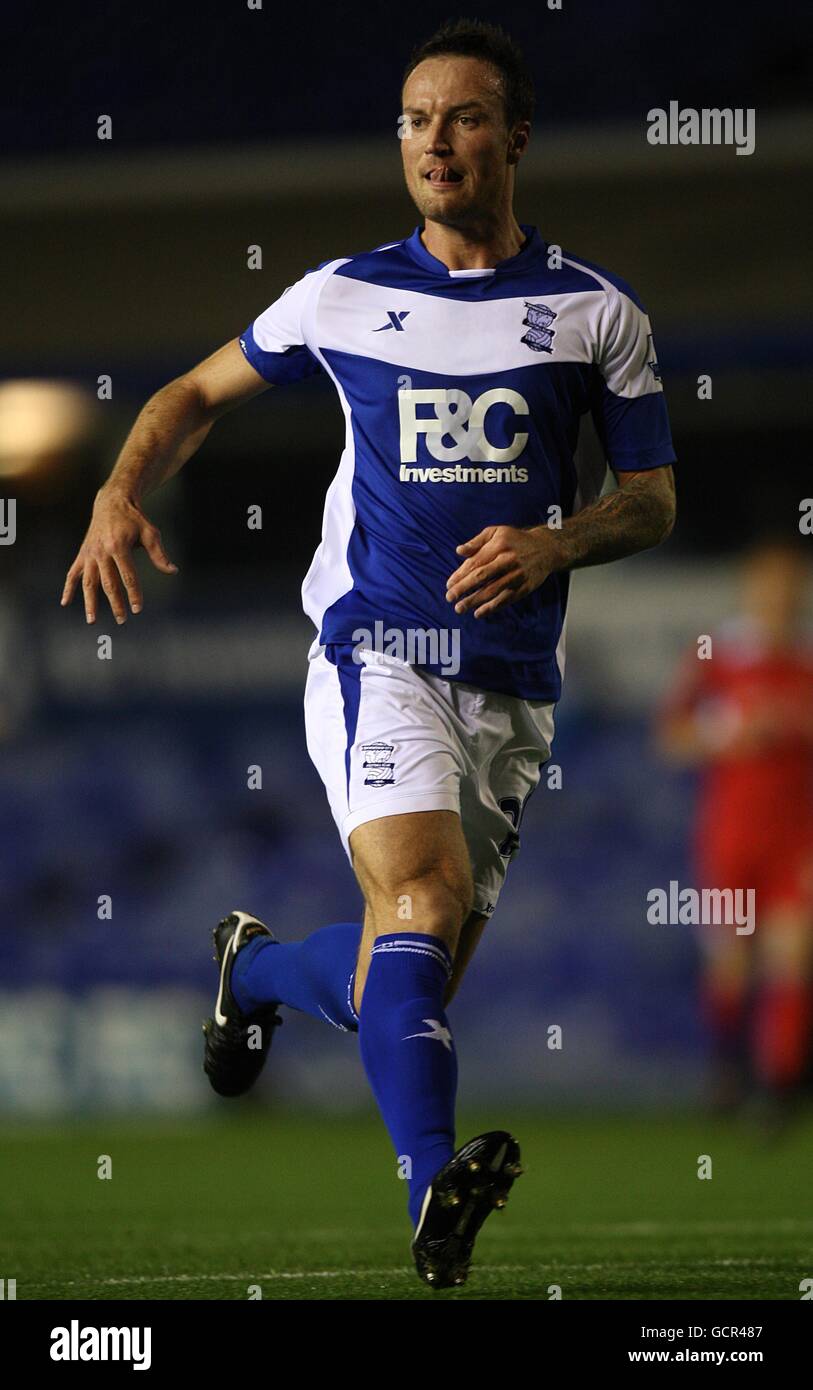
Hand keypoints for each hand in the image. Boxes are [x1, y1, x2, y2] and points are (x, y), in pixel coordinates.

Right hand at [60, 486, 177, 623]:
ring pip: (88, 582)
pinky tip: (65, 602)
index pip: (128, 576)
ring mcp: (90, 554)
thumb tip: (173, 571)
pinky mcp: (83, 554)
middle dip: (115, 603)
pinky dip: (68, 588)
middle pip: (108, 583)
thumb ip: (159, 554)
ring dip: (90, 602)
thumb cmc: (134, 519)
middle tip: (122, 620)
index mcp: (119, 546)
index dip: (134, 594)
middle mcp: (101, 552)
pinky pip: (73, 573)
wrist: (111, 502)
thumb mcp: (150, 533)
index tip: (138, 609)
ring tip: (92, 620)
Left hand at [446, 524, 561, 617]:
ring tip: (459, 608)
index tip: (448, 585)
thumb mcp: (496, 532)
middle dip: (464, 589)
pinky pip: (506, 599)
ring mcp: (518, 575)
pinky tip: (478, 613)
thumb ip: (477, 542)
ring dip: (475, 601)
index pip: (475, 563)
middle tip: (449, 598)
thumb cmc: (515, 540)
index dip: (460, 575)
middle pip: (482, 577)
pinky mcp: (525, 587)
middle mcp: (508, 561)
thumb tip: (459, 551)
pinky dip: (492, 607)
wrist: (546, 549)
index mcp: (499, 546)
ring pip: (493, 591)